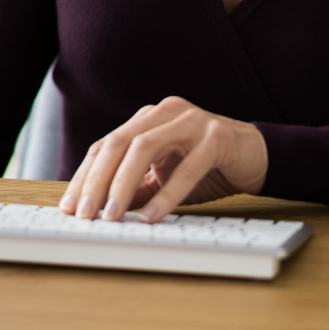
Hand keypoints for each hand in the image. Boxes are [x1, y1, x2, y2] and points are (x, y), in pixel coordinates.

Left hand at [57, 97, 267, 223]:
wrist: (259, 157)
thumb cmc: (208, 167)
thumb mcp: (164, 179)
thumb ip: (136, 188)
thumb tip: (100, 211)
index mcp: (147, 119)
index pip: (105, 145)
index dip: (84, 176)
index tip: (69, 207)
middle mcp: (165, 113)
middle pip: (117, 143)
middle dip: (96, 181)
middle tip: (85, 214)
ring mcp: (191, 121)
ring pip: (144, 148)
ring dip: (123, 185)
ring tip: (112, 217)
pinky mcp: (217, 137)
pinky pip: (186, 168)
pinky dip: (167, 195)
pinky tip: (152, 217)